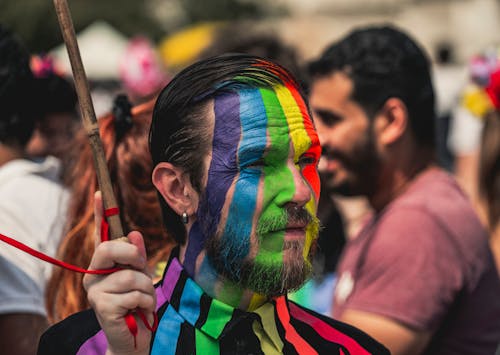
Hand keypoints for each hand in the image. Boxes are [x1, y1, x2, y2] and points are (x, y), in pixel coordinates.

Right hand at [83, 192, 155, 354]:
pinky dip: (146, 303)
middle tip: (141, 270)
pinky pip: (135, 294)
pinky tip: (140, 311)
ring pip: (130, 275)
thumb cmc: (137, 305)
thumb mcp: (141, 277)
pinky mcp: (102, 307)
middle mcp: (93, 275)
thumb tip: (135, 234)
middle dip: (134, 256)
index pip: (101, 235)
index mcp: (103, 265)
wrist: (133, 339)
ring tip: (143, 300)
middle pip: (111, 248)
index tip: (100, 192)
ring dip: (146, 288)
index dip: (101, 213)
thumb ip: (137, 257)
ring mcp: (95, 292)